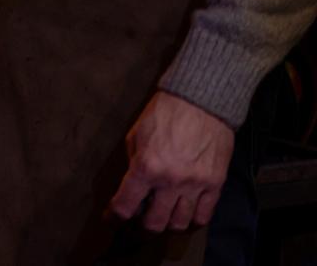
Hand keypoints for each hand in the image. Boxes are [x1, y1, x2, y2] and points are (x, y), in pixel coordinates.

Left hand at [108, 91, 234, 232]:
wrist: (201, 102)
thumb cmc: (163, 114)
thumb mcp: (135, 135)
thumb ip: (133, 163)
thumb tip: (132, 187)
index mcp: (146, 167)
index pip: (125, 205)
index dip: (115, 217)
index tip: (112, 220)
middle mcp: (170, 181)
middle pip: (154, 223)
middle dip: (142, 227)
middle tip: (139, 221)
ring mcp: (195, 185)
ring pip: (180, 223)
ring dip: (168, 224)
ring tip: (162, 217)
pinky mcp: (215, 184)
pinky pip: (204, 215)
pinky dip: (193, 220)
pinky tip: (185, 215)